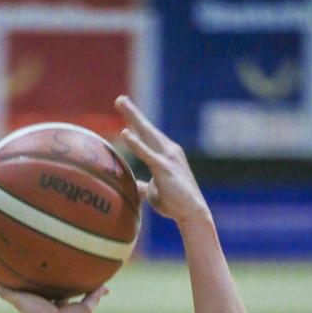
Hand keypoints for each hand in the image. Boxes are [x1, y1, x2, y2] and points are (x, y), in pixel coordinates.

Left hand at [0, 280, 107, 312]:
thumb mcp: (17, 298)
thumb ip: (4, 290)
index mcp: (51, 304)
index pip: (55, 291)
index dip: (57, 282)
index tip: (58, 271)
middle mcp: (65, 306)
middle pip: (72, 292)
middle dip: (76, 283)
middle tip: (80, 269)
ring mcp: (76, 309)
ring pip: (87, 295)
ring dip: (92, 287)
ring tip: (99, 274)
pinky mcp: (85, 310)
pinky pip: (96, 297)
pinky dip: (101, 291)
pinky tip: (107, 285)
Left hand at [115, 95, 209, 227]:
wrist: (192, 213)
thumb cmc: (175, 203)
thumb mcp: (154, 192)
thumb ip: (143, 186)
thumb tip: (131, 186)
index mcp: (166, 154)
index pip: (148, 135)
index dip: (136, 122)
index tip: (125, 109)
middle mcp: (168, 150)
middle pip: (146, 128)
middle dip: (133, 113)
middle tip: (119, 99)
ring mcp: (167, 157)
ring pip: (146, 134)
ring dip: (133, 118)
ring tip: (120, 103)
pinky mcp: (164, 168)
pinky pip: (147, 153)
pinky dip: (136, 143)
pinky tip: (125, 133)